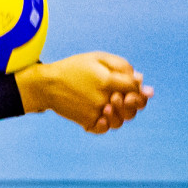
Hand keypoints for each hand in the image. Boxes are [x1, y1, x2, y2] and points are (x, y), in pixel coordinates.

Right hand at [16, 52, 151, 133]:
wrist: (47, 85)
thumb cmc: (74, 68)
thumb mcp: (98, 58)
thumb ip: (121, 66)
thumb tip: (140, 79)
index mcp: (107, 80)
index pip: (134, 87)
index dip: (138, 86)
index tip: (132, 84)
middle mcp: (103, 98)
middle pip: (131, 108)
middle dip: (133, 101)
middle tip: (122, 95)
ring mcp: (94, 112)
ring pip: (119, 121)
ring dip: (120, 113)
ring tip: (109, 104)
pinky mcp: (86, 121)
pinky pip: (103, 128)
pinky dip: (106, 124)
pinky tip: (102, 115)